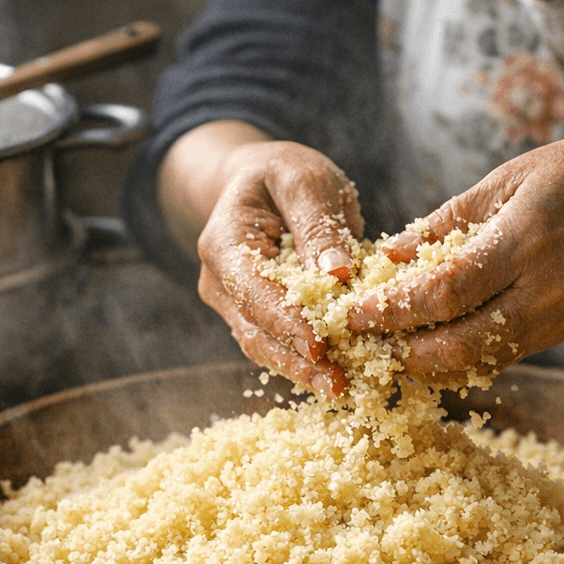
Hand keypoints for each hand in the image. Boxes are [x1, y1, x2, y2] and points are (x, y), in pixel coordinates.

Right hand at [195, 140, 363, 396]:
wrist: (262, 182)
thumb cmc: (284, 175)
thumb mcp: (306, 180)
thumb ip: (319, 224)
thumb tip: (337, 273)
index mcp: (223, 243)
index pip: (251, 291)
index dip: (284, 321)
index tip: (320, 345)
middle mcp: (220, 282)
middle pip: (255, 330)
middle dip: (297, 360)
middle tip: (339, 383)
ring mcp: (234, 305)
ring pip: (265, 347)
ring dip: (303, 370)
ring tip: (344, 387)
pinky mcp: (258, 318)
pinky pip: (280, 345)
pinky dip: (308, 361)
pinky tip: (341, 375)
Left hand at [347, 129, 563, 384]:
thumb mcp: (510, 178)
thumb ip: (446, 221)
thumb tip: (389, 255)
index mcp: (526, 236)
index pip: (444, 290)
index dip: (392, 310)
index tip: (353, 313)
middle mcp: (546, 287)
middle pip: (459, 342)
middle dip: (402, 351)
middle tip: (360, 345)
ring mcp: (561, 316)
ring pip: (481, 360)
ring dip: (428, 364)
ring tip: (385, 352)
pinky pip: (504, 355)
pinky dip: (463, 358)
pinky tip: (429, 349)